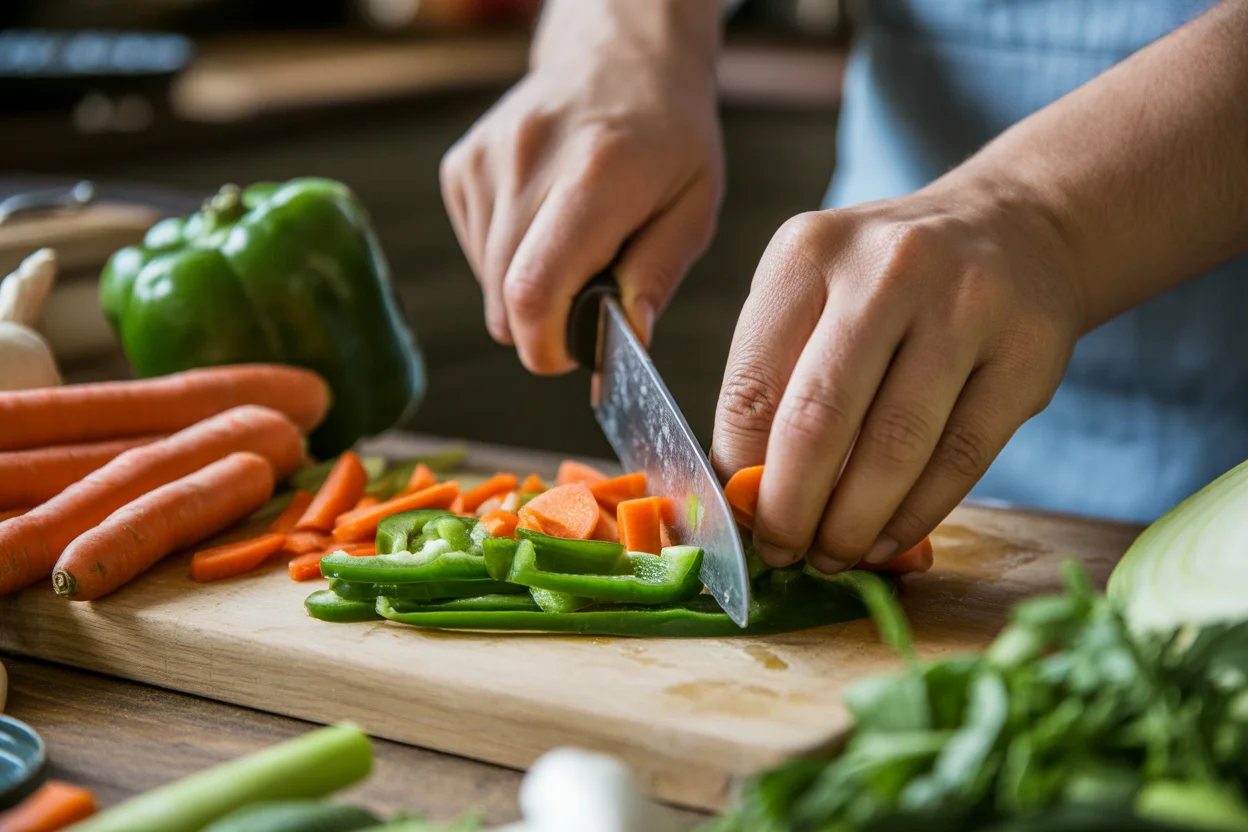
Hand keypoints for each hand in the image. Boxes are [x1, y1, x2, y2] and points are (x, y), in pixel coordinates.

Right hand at [439, 2, 723, 373]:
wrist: (621, 56)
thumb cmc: (669, 138)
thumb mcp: (694, 206)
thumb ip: (658, 274)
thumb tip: (628, 338)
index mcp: (596, 175)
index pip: (534, 290)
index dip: (544, 345)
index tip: (571, 353)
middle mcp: (529, 161)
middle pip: (505, 297)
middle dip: (543, 324)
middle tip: (587, 299)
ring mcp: (487, 159)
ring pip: (489, 279)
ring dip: (527, 288)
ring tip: (573, 242)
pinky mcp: (462, 164)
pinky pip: (477, 249)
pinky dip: (509, 257)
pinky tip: (545, 220)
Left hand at [711, 181, 1084, 571]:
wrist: (1014, 231)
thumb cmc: (885, 283)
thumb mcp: (814, 294)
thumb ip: (774, 379)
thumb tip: (746, 495)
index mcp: (809, 253)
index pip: (752, 386)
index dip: (739, 472)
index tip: (738, 520)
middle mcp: (888, 269)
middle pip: (819, 419)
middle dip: (790, 507)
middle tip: (781, 552)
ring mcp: (966, 307)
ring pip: (894, 447)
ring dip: (853, 523)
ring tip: (831, 555)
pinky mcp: (1028, 354)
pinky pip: (961, 458)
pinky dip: (914, 515)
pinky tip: (887, 539)